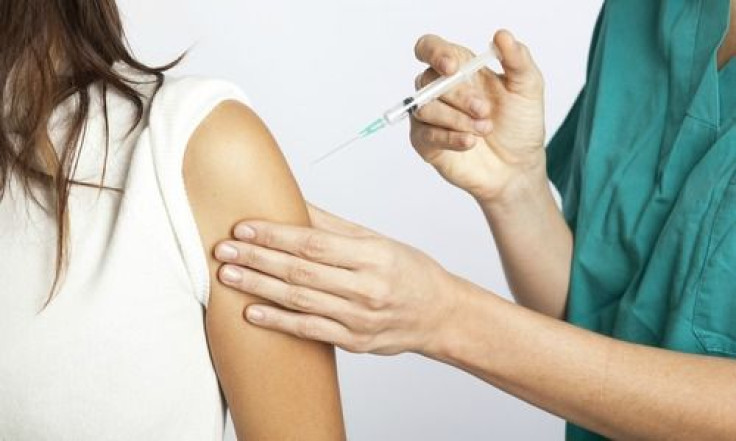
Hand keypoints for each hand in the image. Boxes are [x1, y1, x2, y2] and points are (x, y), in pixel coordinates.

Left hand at [214, 205, 465, 355]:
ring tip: (228, 275)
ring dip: (259, 287)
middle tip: (223, 250)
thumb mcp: (377, 241)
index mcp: (373, 256)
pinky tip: (251, 313)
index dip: (275, 235)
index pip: (314, 243)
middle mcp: (366, 287)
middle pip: (302, 271)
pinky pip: (309, 331)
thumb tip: (293, 202)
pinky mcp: (354, 342)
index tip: (243, 228)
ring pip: (300, 301)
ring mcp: (360, 318)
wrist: (439, 315)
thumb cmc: (408, 272)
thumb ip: (333, 226)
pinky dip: (278, 322)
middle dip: (258, 259)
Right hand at [410, 30, 546, 203]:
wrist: (518, 166)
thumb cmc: (519, 125)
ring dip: (457, 119)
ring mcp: (430, 117)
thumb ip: (517, 59)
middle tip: (484, 110)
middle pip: (428, 81)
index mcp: (459, 69)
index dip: (434, 53)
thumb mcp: (527, 88)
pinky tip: (469, 143)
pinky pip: (427, 135)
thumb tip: (502, 35)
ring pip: (426, 109)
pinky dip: (450, 138)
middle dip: (458, 96)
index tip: (452, 67)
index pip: (429, 48)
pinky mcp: (426, 143)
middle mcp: (440, 91)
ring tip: (484, 129)